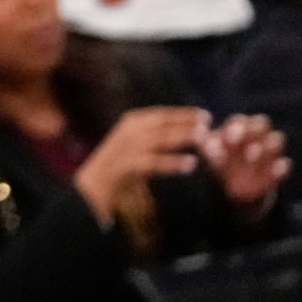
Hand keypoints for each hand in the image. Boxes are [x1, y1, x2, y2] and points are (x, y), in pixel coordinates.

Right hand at [75, 106, 207, 223]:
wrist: (92, 187)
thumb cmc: (119, 168)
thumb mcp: (137, 147)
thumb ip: (157, 139)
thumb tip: (188, 133)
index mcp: (131, 123)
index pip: (162, 114)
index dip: (184, 114)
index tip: (206, 116)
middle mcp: (128, 131)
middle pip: (162, 124)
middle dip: (186, 123)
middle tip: (209, 126)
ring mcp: (125, 147)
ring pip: (159, 139)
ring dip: (183, 137)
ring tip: (204, 139)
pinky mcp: (125, 166)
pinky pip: (153, 162)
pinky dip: (172, 162)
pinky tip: (190, 164)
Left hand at [199, 113, 289, 218]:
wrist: (231, 195)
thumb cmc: (217, 165)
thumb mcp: (209, 157)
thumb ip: (207, 148)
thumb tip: (200, 139)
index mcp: (236, 130)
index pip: (240, 120)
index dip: (235, 126)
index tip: (228, 138)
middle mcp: (255, 136)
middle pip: (261, 123)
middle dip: (253, 129)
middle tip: (238, 141)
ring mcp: (269, 153)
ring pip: (276, 139)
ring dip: (267, 145)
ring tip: (251, 156)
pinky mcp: (277, 171)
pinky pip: (283, 166)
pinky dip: (279, 168)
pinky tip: (275, 168)